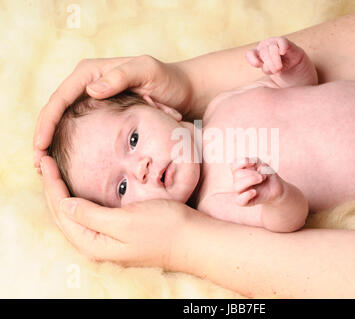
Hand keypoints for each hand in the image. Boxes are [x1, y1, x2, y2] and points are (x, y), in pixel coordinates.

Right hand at [34, 55, 191, 173]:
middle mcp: (87, 84)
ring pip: (64, 123)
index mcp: (91, 72)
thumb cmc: (169, 81)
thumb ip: (121, 77)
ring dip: (53, 144)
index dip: (46, 123)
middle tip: (37, 165)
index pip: (60, 98)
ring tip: (46, 169)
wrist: (185, 92)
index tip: (40, 146)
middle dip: (43, 137)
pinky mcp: (103, 114)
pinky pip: (80, 129)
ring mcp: (94, 100)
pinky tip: (69, 164)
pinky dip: (71, 145)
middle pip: (55, 112)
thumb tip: (91, 90)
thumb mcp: (148, 72)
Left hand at [40, 155, 187, 267]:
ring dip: (63, 193)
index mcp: (94, 243)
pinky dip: (80, 199)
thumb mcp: (124, 221)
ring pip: (75, 215)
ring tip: (56, 174)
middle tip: (45, 162)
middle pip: (64, 214)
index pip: (61, 210)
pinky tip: (80, 190)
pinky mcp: (119, 234)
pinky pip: (89, 215)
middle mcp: (97, 244)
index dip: (51, 184)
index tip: (46, 160)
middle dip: (52, 187)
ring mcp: (108, 240)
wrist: (193, 240)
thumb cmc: (164, 228)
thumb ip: (91, 215)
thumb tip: (64, 205)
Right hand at [230, 157, 283, 205]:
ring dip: (250, 180)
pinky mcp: (245, 202)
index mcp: (240, 171)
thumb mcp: (265, 166)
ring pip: (236, 187)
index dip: (241, 163)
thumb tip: (254, 166)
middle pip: (237, 175)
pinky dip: (246, 195)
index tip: (254, 163)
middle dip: (251, 173)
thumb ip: (257, 163)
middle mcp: (238, 181)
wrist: (277, 189)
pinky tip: (254, 192)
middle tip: (262, 176)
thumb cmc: (268, 176)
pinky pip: (239, 201)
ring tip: (261, 179)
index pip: (233, 166)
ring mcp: (240, 192)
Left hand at [245, 37, 303, 74]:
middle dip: (269, 63)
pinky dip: (281, 46)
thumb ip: (267, 68)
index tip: (258, 65)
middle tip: (276, 71)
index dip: (252, 59)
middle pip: (263, 52)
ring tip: (279, 68)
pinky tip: (283, 52)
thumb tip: (268, 65)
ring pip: (272, 48)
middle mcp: (263, 46)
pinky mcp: (282, 40)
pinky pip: (281, 41)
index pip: (250, 54)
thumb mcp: (270, 71)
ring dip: (275, 58)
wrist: (291, 65)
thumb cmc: (277, 68)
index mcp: (256, 54)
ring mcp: (272, 42)